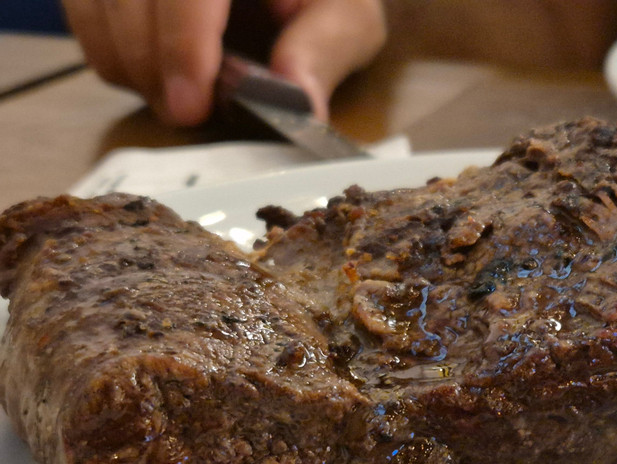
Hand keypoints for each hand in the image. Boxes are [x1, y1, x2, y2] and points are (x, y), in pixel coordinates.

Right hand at [61, 0, 386, 126]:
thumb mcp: (346, 13)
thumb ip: (324, 49)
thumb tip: (300, 102)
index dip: (183, 44)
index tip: (192, 103)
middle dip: (152, 65)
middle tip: (187, 114)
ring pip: (95, 3)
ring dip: (128, 62)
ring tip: (177, 98)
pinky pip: (83, 7)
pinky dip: (110, 48)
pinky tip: (155, 74)